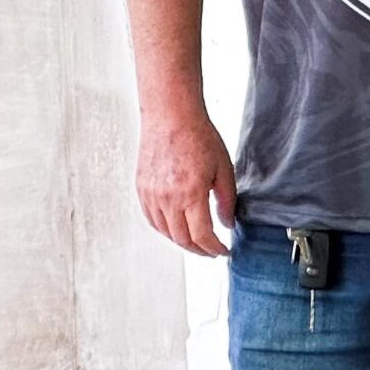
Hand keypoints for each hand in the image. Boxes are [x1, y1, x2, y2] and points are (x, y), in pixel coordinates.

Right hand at [138, 104, 234, 257]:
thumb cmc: (199, 137)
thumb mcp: (223, 168)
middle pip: (182, 239)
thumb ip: (226, 200)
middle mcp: (167, 198)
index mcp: (190, 193)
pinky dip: (165, 230)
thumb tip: (227, 224)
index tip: (223, 251)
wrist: (171, 118)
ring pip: (165, 232)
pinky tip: (177, 229)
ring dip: (182, 242)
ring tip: (197, 242)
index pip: (201, 235)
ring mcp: (151, 195)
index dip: (214, 248)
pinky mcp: (142, 190)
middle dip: (199, 250)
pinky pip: (152, 219)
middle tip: (212, 251)